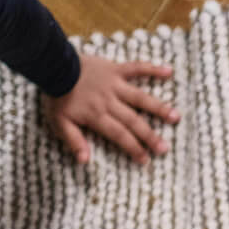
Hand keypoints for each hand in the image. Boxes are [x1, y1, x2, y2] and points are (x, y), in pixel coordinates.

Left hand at [43, 53, 179, 165]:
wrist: (53, 66)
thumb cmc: (56, 97)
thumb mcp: (59, 123)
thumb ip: (74, 140)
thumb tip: (85, 161)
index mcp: (97, 116)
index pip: (119, 135)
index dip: (133, 148)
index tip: (145, 159)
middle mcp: (110, 102)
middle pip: (133, 121)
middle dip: (150, 136)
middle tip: (165, 148)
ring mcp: (115, 85)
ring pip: (140, 98)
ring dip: (159, 107)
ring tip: (175, 117)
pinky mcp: (115, 69)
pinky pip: (136, 68)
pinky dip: (152, 69)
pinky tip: (169, 72)